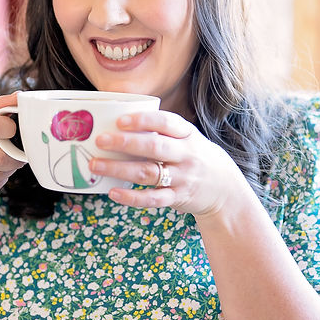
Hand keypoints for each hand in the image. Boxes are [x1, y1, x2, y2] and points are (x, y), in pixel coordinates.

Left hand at [90, 111, 250, 216]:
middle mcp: (186, 155)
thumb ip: (162, 133)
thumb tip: (120, 126)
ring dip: (119, 169)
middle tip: (100, 140)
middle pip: (154, 147)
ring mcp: (182, 178)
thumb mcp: (188, 139)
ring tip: (95, 165)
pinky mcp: (177, 198)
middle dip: (125, 143)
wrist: (224, 189)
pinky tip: (113, 192)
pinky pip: (152, 198)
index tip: (121, 120)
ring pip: (148, 173)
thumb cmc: (196, 158)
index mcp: (188, 135)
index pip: (166, 122)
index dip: (143, 120)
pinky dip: (131, 197)